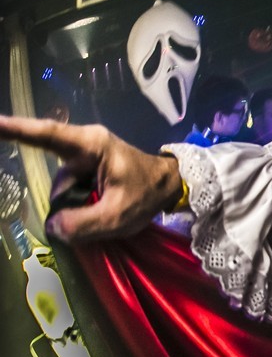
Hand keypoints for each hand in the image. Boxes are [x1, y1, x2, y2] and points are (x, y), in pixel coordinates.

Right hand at [0, 117, 182, 241]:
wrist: (170, 185)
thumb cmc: (148, 193)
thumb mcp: (118, 215)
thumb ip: (83, 223)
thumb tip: (52, 227)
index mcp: (91, 145)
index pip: (46, 135)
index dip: (16, 129)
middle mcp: (83, 144)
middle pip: (57, 178)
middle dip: (68, 204)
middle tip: (97, 218)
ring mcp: (84, 157)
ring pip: (64, 189)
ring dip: (77, 207)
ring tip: (106, 213)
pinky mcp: (86, 169)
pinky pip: (73, 191)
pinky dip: (82, 205)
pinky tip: (99, 211)